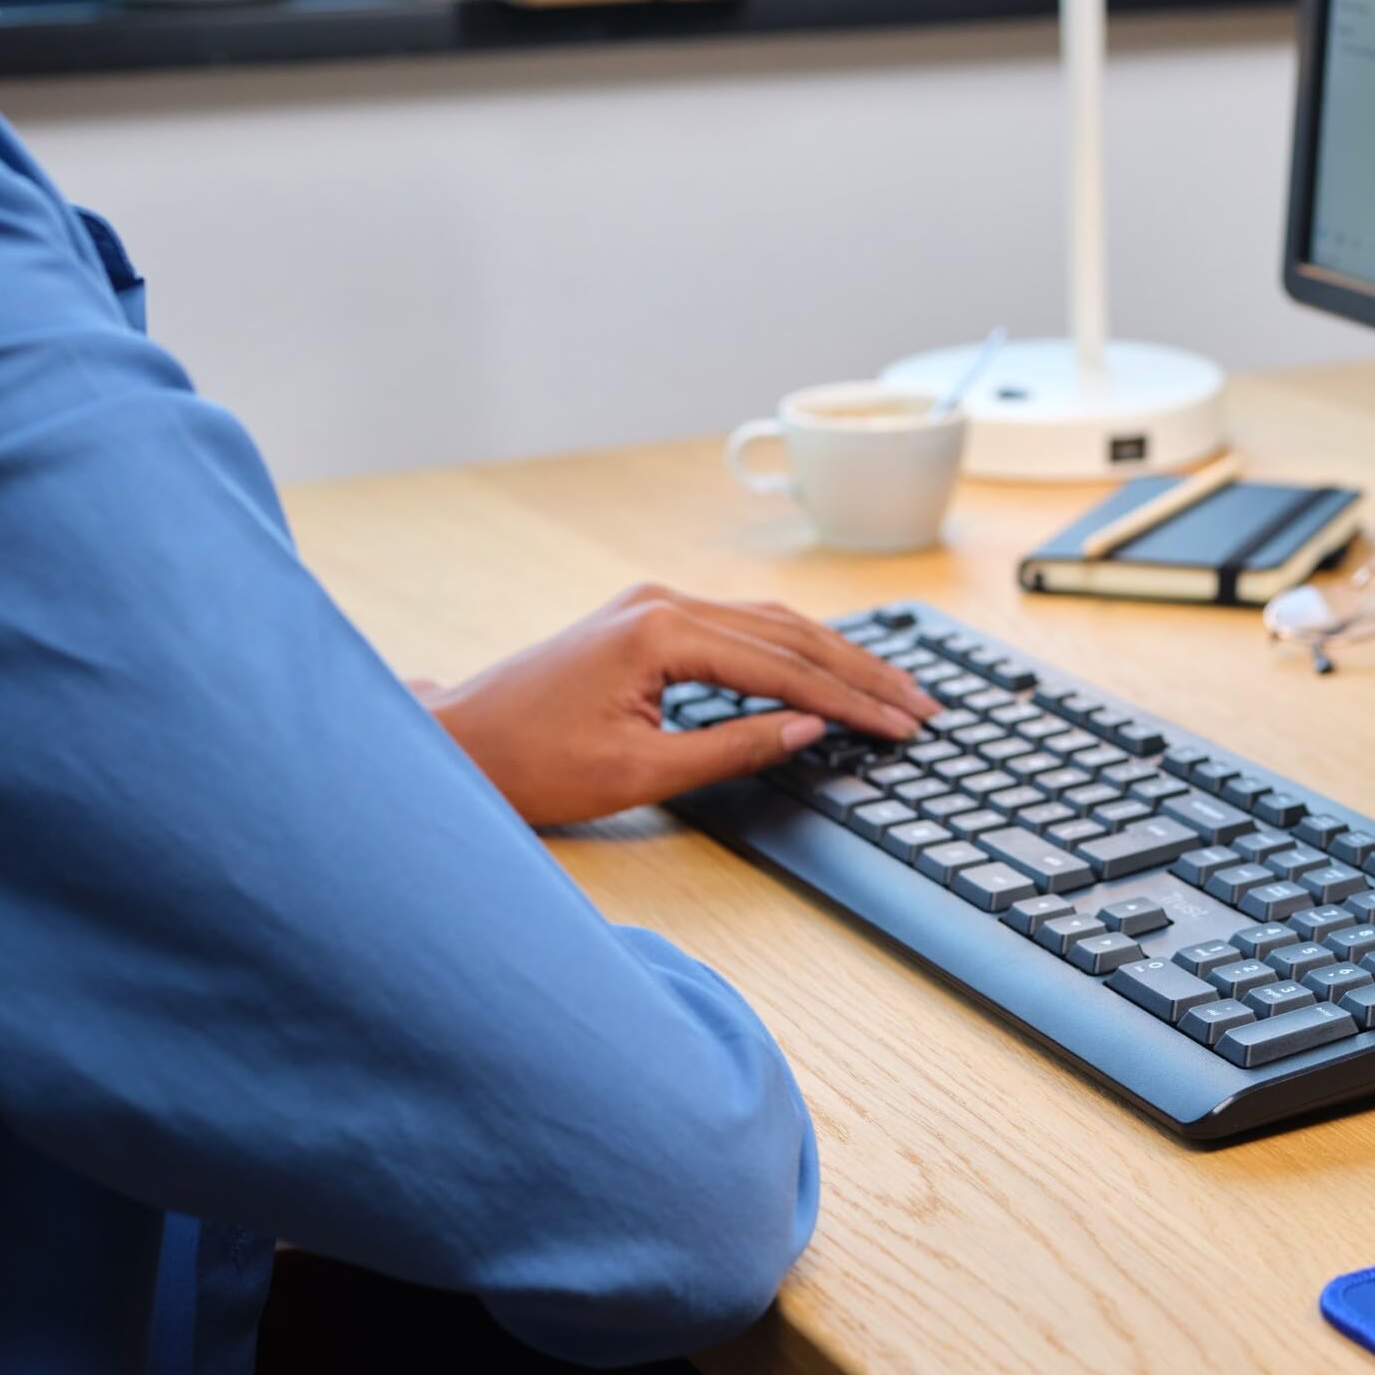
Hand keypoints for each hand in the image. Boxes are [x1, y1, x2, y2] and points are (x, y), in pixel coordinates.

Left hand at [424, 584, 940, 826]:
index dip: (852, 701)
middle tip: (923, 707)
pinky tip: (830, 669)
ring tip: (895, 690)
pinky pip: (742, 627)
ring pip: (772, 623)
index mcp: (661, 630)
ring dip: (837, 658)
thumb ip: (733, 747)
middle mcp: (663, 601)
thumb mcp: (639, 773)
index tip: (904, 726)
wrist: (451, 742)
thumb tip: (809, 731)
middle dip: (863, 673)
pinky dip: (795, 650)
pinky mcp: (648, 618)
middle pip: (791, 632)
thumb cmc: (529, 766)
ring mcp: (654, 603)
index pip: (784, 665)